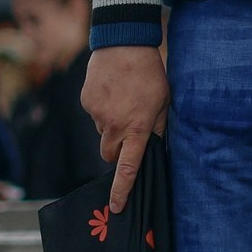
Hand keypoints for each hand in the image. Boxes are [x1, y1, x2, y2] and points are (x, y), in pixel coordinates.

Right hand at [82, 45, 170, 212]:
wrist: (124, 44)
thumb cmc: (150, 74)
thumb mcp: (165, 102)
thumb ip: (159, 128)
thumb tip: (154, 147)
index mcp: (137, 128)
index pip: (128, 167)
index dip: (122, 190)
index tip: (116, 207)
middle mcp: (114, 126)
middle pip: (109, 154)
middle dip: (118, 150)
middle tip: (130, 131)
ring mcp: (97, 115)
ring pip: (102, 133)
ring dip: (112, 126)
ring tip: (124, 101)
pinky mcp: (86, 103)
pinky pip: (94, 116)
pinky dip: (103, 110)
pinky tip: (113, 91)